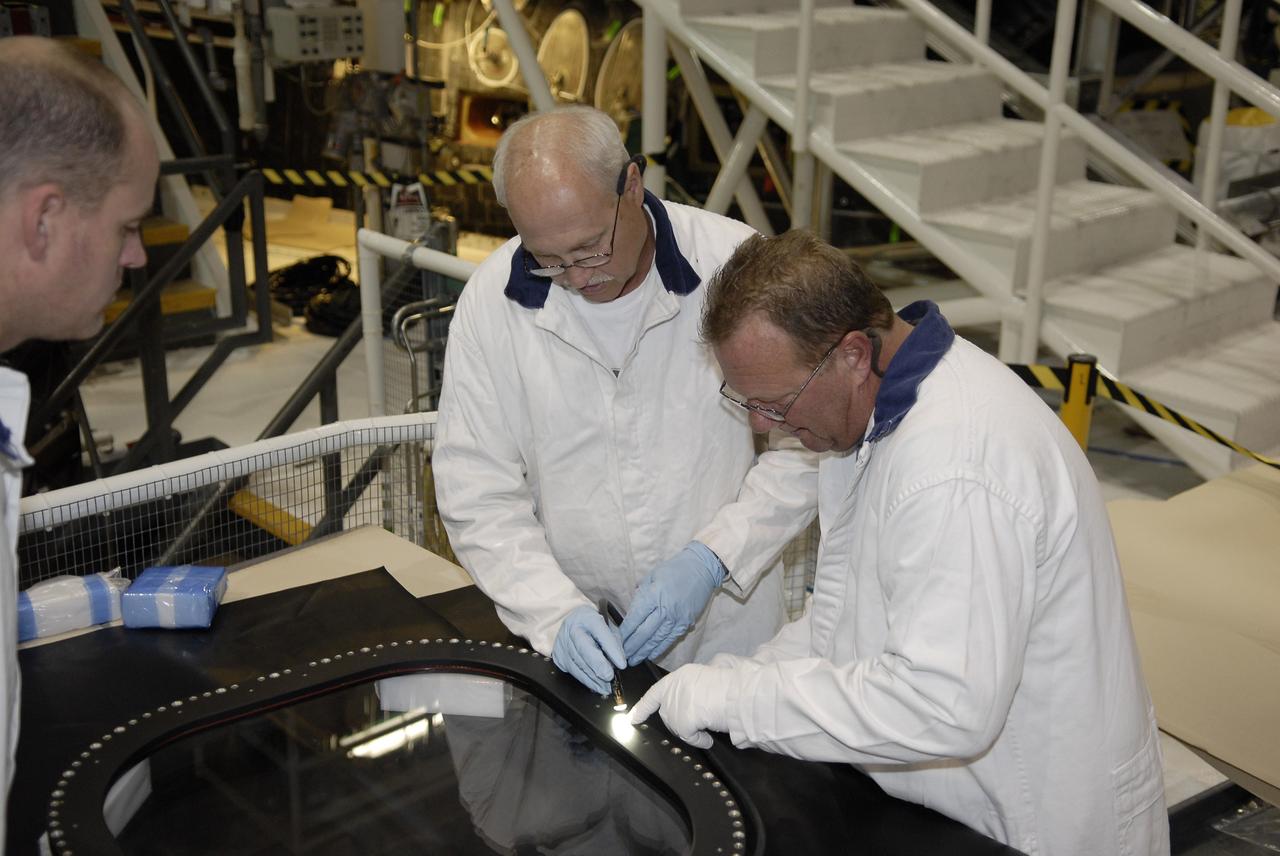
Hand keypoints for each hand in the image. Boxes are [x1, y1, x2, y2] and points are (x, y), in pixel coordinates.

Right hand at [551, 605, 625, 694]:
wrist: (572, 622)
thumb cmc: (594, 626)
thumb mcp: (609, 627)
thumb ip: (615, 643)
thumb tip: (619, 662)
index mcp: (587, 617)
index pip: (600, 632)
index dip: (611, 649)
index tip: (622, 664)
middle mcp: (572, 629)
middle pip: (584, 648)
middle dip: (598, 665)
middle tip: (610, 677)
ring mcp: (562, 643)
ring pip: (577, 663)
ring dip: (593, 678)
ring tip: (606, 687)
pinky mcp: (558, 656)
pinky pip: (572, 671)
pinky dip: (585, 680)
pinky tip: (596, 686)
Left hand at [620, 542, 724, 664]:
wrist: (702, 568)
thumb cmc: (674, 569)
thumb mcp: (652, 576)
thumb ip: (641, 594)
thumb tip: (631, 611)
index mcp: (654, 595)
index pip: (635, 619)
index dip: (624, 632)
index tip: (615, 641)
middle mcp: (665, 609)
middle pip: (644, 633)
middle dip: (631, 647)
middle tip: (621, 657)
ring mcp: (676, 618)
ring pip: (656, 640)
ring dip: (643, 652)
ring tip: (633, 660)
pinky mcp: (685, 623)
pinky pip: (670, 640)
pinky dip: (659, 649)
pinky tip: (650, 655)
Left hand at [629, 664, 732, 748]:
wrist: (734, 694)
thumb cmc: (729, 685)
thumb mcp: (709, 677)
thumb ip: (696, 687)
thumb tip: (697, 702)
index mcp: (679, 676)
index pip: (654, 693)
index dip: (642, 708)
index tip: (631, 718)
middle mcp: (672, 690)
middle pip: (667, 713)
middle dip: (678, 720)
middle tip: (700, 721)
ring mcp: (675, 706)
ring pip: (677, 726)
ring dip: (692, 730)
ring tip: (710, 724)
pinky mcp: (680, 722)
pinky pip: (688, 736)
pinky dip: (698, 740)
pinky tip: (708, 737)